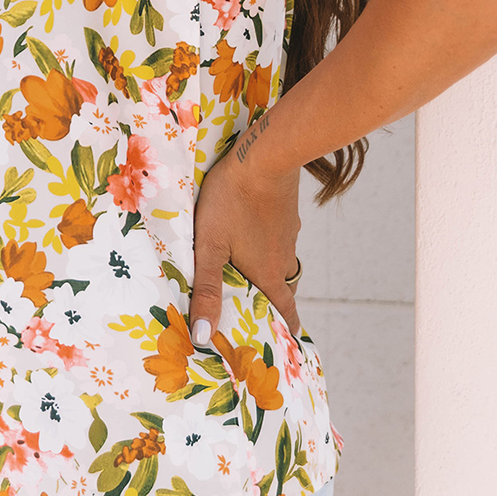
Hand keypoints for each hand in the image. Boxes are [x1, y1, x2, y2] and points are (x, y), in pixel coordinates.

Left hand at [191, 140, 302, 342]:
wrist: (264, 157)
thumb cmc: (231, 201)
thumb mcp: (209, 246)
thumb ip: (206, 289)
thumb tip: (204, 336)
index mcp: (268, 273)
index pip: (285, 309)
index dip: (287, 326)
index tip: (292, 338)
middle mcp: (283, 257)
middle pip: (284, 287)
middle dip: (275, 300)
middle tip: (262, 307)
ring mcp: (288, 233)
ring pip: (283, 261)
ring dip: (272, 270)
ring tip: (253, 271)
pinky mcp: (287, 212)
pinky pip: (281, 237)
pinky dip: (271, 244)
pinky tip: (254, 231)